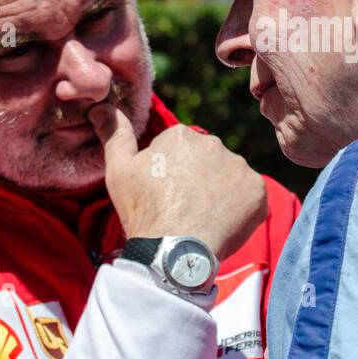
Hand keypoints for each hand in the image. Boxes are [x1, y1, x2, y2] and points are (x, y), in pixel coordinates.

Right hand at [89, 105, 267, 261]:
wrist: (175, 251)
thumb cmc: (144, 211)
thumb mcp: (119, 171)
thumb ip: (114, 134)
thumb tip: (100, 107)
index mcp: (181, 135)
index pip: (180, 151)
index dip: (170, 174)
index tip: (163, 194)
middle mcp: (214, 144)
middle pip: (206, 161)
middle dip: (197, 179)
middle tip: (183, 207)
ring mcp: (239, 167)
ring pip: (229, 177)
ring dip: (220, 192)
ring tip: (202, 218)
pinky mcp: (257, 190)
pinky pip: (249, 196)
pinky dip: (240, 208)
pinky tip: (221, 223)